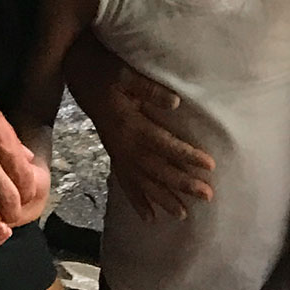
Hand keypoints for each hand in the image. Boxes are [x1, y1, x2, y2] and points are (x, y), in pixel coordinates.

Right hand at [89, 62, 214, 221]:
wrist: (80, 78)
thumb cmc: (106, 72)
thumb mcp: (125, 73)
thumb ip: (149, 89)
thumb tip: (175, 102)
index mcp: (131, 125)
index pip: (165, 144)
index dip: (187, 156)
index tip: (210, 166)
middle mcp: (125, 145)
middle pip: (157, 169)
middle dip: (182, 184)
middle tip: (207, 196)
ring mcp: (118, 153)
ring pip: (143, 181)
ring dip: (163, 198)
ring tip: (183, 214)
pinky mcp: (113, 155)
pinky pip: (125, 183)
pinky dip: (137, 201)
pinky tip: (149, 217)